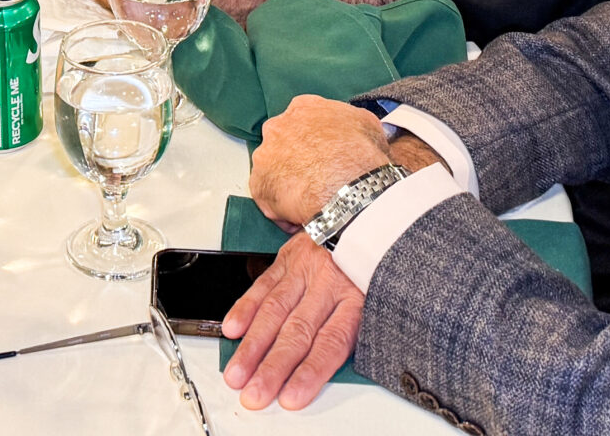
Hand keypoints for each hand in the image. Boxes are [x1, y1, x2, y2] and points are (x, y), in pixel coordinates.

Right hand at [221, 235, 365, 410]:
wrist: (362, 213)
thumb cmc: (368, 265)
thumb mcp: (376, 298)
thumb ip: (354, 331)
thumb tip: (330, 369)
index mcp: (356, 299)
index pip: (331, 342)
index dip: (310, 371)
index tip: (292, 396)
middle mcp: (329, 284)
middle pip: (298, 332)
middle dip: (273, 367)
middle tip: (255, 392)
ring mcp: (305, 270)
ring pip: (275, 311)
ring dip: (252, 345)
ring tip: (237, 372)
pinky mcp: (287, 258)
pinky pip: (263, 285)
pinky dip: (245, 308)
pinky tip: (233, 329)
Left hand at [249, 94, 394, 229]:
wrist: (351, 188)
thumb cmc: (361, 156)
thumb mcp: (368, 124)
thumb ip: (352, 122)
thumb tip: (356, 132)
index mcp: (303, 108)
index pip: (302, 123)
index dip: (314, 143)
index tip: (323, 157)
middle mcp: (277, 127)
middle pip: (284, 146)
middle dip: (298, 162)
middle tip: (318, 180)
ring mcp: (265, 156)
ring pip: (275, 173)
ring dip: (290, 187)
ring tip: (313, 202)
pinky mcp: (259, 185)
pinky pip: (271, 201)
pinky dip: (285, 211)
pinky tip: (304, 217)